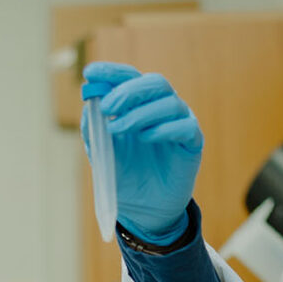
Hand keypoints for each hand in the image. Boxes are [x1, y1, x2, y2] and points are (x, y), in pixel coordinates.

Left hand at [80, 62, 202, 241]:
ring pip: (169, 102)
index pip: (129, 78)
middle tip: (107, 107)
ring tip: (118, 129)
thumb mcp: (101, 151)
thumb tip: (89, 103)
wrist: (144, 209)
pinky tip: (146, 137)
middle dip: (127, 91)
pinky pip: (185, 126)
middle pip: (154, 82)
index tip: (90, 72)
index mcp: (138, 104)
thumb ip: (94, 128)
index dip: (111, 72)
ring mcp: (180, 122)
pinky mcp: (193, 142)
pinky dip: (163, 129)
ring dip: (140, 112)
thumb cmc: (124, 176)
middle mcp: (161, 108)